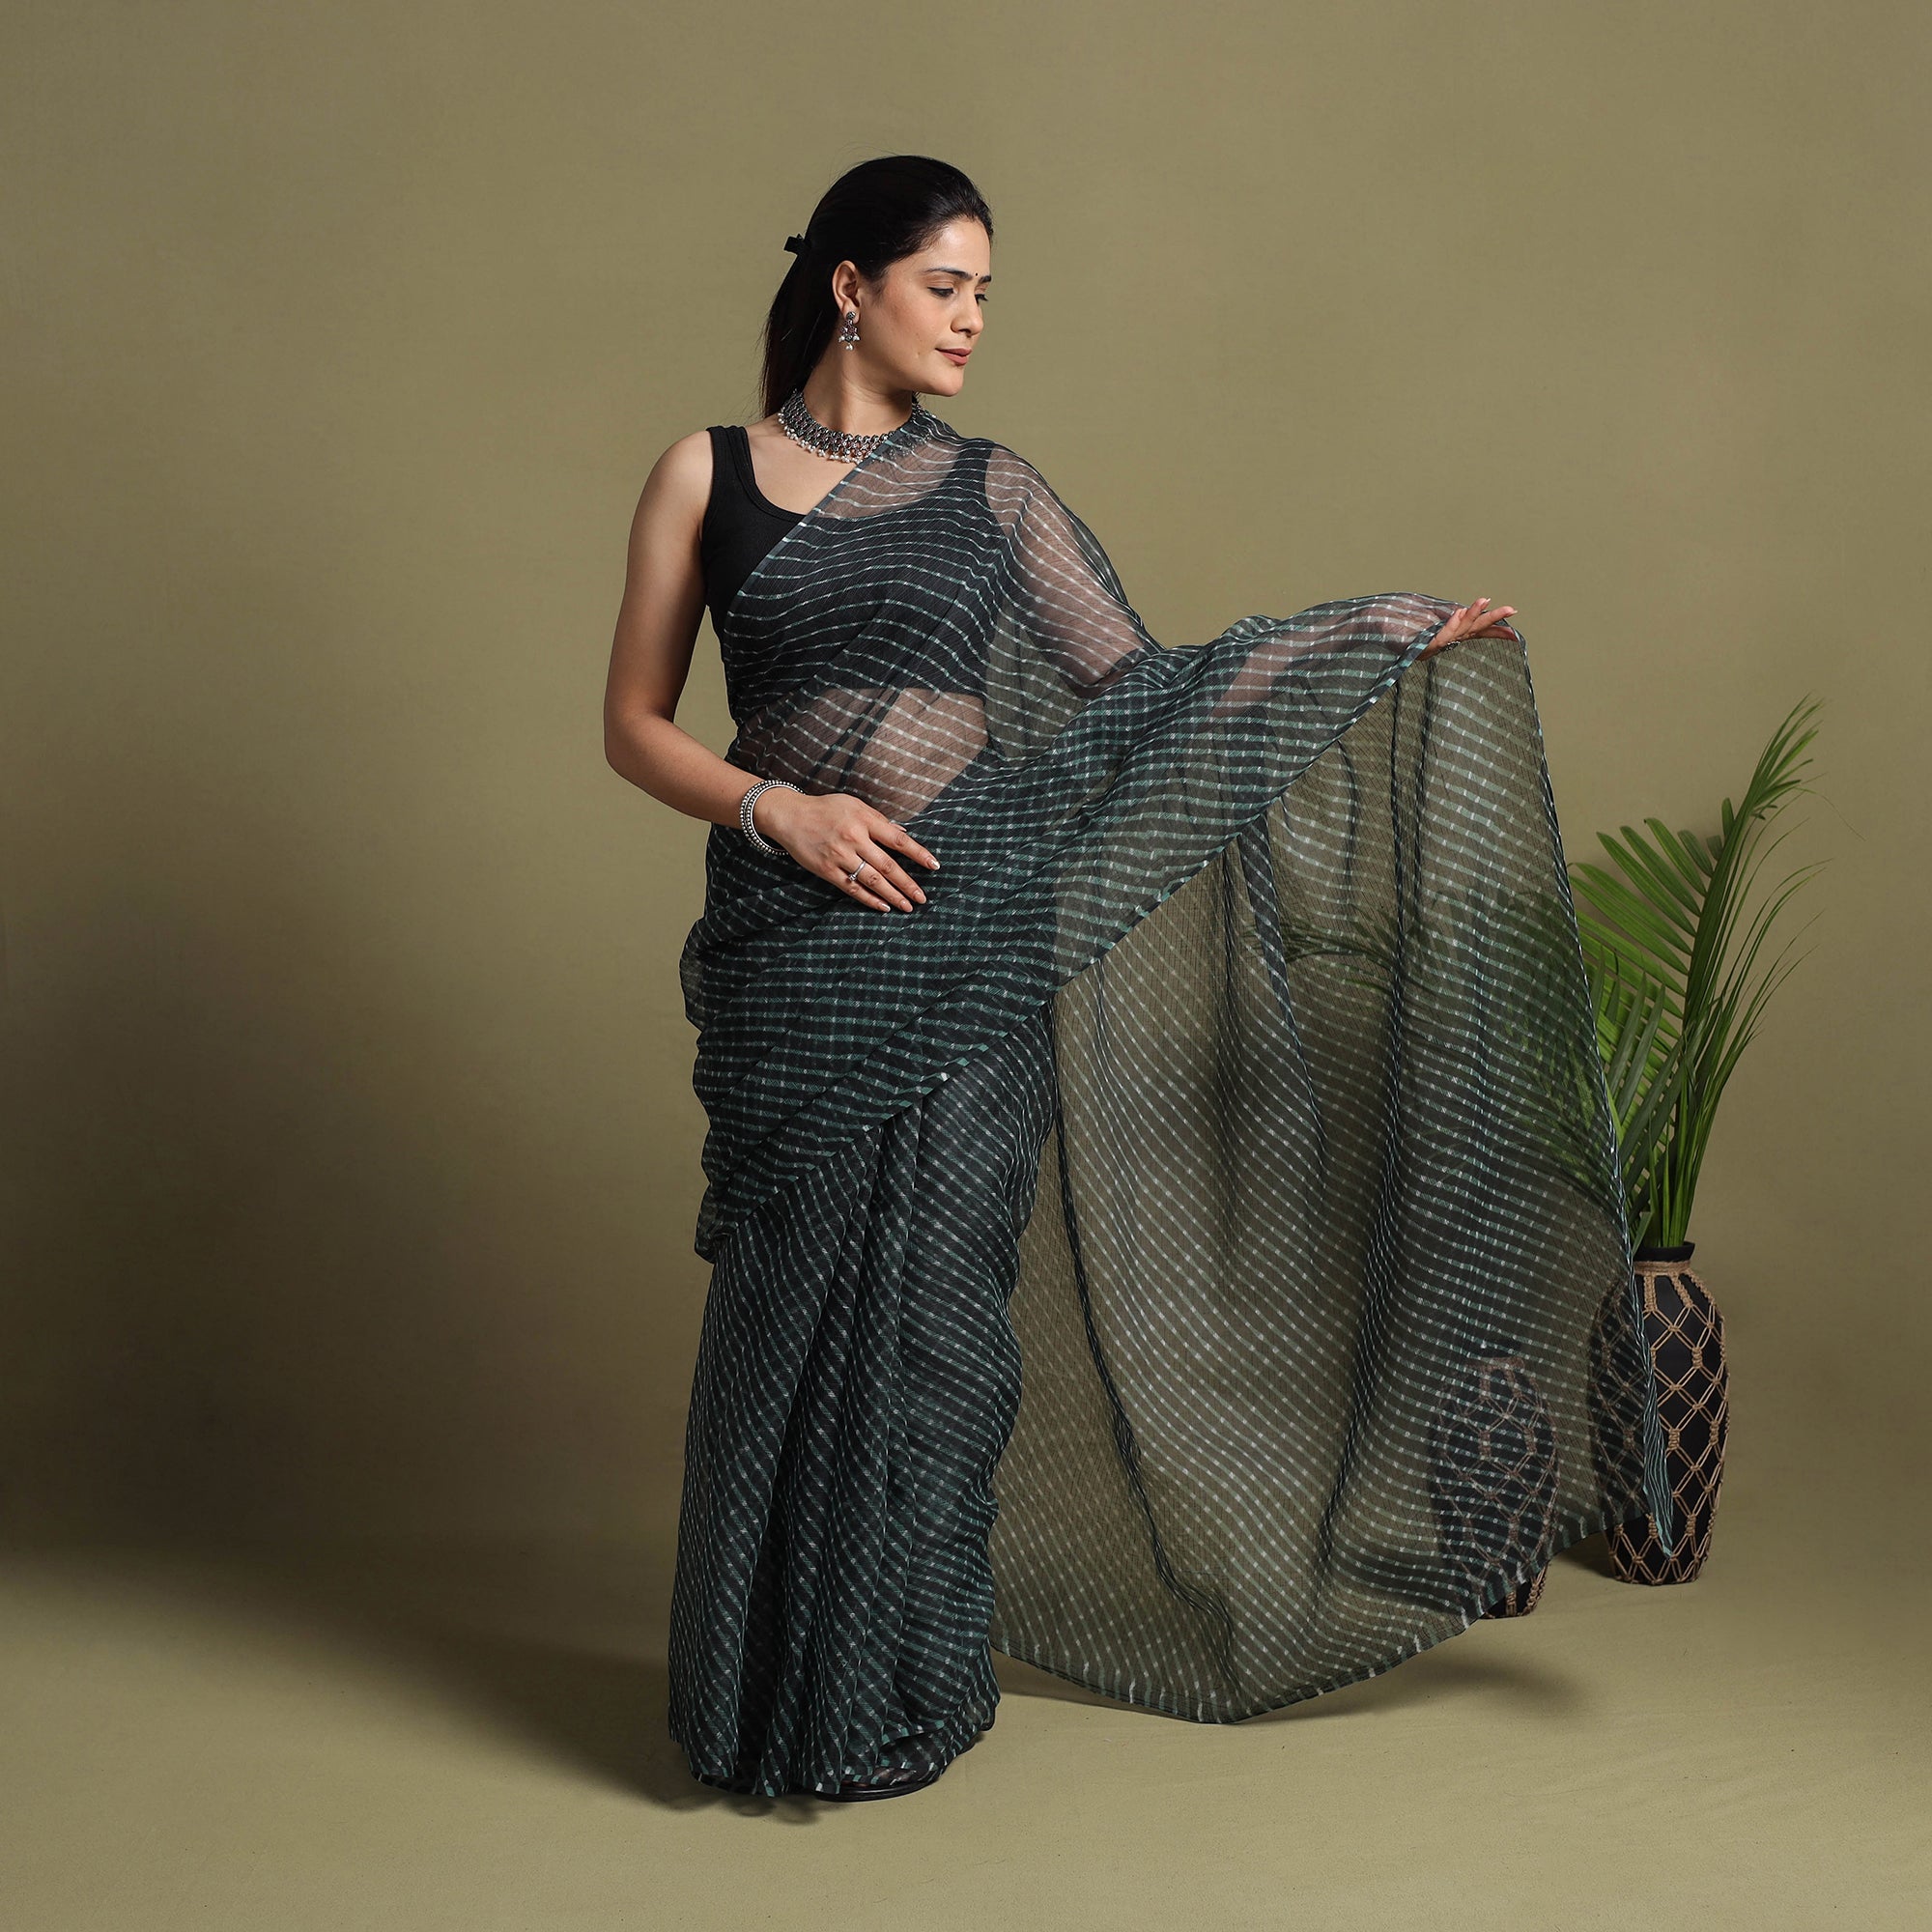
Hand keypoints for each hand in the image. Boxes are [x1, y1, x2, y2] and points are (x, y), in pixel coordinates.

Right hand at [755, 786, 939, 912]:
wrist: (789, 816)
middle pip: (888, 865)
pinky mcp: (827, 870)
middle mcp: (854, 838)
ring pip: (873, 880)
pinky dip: (869, 899)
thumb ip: (878, 820)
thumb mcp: (854, 805)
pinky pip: (852, 888)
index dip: (918, 854)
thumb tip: (902, 833)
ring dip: (893, 895)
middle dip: (908, 884)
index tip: (934, 866)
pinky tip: (884, 907)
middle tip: (923, 897)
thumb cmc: (825, 809)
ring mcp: (840, 856)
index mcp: (864, 820)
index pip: (898, 839)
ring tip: (908, 906)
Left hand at [1420, 596, 1518, 658]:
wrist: (1403, 650)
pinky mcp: (1432, 644)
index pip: (1484, 631)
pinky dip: (1452, 623)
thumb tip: (1461, 610)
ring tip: (1484, 600)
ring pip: (1463, 627)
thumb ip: (1453, 620)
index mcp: (1462, 633)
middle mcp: (1456, 638)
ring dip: (1474, 613)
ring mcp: (1445, 641)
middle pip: (1478, 627)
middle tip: (1511, 609)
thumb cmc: (1422, 637)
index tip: (1516, 634)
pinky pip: (1444, 633)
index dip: (1500, 632)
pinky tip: (1458, 612)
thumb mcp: (1442, 626)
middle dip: (1495, 618)